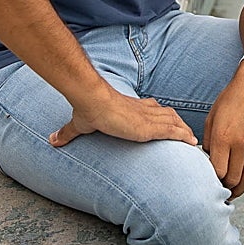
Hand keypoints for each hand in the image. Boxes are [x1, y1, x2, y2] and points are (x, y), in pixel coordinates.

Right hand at [50, 87, 197, 147]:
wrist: (93, 101)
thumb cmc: (88, 109)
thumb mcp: (79, 124)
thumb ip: (67, 133)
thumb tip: (50, 140)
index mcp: (131, 107)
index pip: (151, 108)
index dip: (160, 114)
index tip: (167, 120)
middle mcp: (143, 110)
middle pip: (166, 113)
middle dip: (177, 123)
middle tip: (187, 134)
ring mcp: (148, 117)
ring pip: (173, 121)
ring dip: (184, 130)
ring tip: (193, 140)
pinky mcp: (149, 127)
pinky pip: (173, 131)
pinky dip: (184, 136)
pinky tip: (193, 142)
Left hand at [203, 62, 243, 198]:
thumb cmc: (229, 100)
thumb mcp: (211, 119)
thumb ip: (208, 142)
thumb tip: (209, 162)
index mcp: (223, 137)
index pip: (218, 171)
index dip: (212, 180)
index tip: (209, 181)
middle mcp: (241, 143)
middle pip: (233, 178)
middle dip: (225, 187)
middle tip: (220, 189)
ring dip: (240, 189)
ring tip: (233, 191)